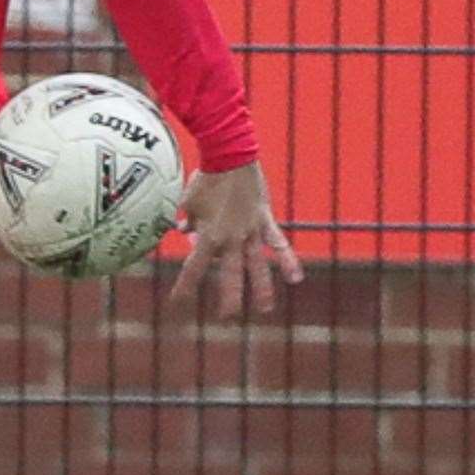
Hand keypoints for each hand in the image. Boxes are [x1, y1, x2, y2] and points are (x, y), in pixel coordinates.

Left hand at [168, 161, 302, 318]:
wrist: (230, 156)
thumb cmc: (205, 178)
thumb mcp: (187, 202)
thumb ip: (185, 220)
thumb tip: (183, 233)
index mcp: (208, 236)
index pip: (194, 268)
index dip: (186, 286)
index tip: (178, 303)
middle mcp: (231, 239)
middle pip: (229, 274)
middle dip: (227, 297)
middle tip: (226, 318)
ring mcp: (250, 232)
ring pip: (256, 266)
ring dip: (260, 288)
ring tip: (263, 309)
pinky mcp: (265, 221)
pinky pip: (278, 244)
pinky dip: (287, 261)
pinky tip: (296, 278)